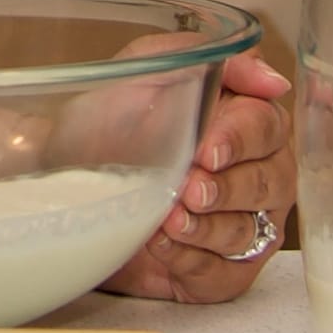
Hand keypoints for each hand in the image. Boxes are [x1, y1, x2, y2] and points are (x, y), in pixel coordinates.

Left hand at [99, 45, 294, 303]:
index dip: (239, 140)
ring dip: (207, 227)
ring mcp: (241, 224)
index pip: (267, 128)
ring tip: (168, 219)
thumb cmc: (105, 120)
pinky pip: (224, 274)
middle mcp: (255, 174)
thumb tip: (274, 79)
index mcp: (244, 122)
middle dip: (227, 188)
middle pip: (270, 183)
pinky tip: (160, 245)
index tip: (206, 151)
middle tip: (188, 189)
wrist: (58, 175)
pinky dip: (191, 261)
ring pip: (248, 231)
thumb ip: (207, 58)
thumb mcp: (146, 68)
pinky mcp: (220, 272)